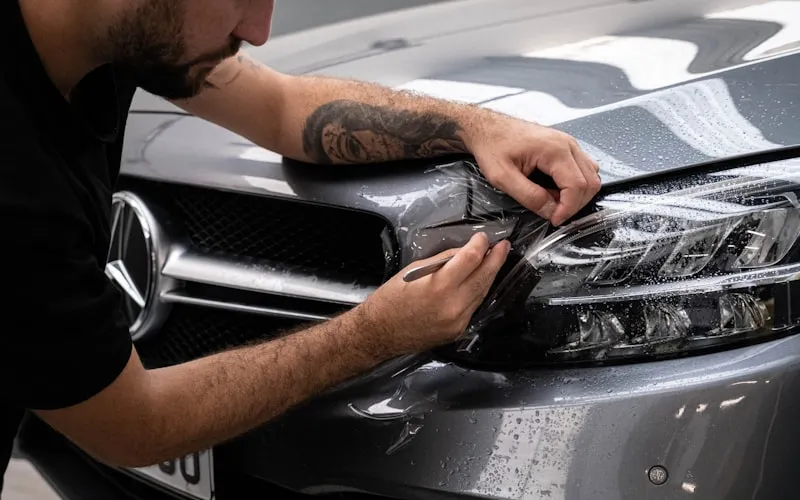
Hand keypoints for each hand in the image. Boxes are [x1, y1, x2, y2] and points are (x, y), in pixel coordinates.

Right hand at [354, 233, 510, 357]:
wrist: (379, 333)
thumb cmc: (390, 299)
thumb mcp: (414, 270)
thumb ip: (443, 261)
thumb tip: (464, 252)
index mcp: (440, 286)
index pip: (471, 259)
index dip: (480, 245)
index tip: (483, 237)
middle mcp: (454, 305)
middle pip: (484, 276)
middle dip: (495, 259)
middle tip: (503, 246)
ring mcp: (458, 321)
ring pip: (483, 292)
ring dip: (489, 275)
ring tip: (495, 261)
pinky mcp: (458, 330)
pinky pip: (474, 306)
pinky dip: (477, 292)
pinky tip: (479, 281)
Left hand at [467, 118, 600, 225]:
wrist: (488, 128)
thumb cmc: (492, 147)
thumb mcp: (503, 177)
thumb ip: (529, 196)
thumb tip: (551, 211)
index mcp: (554, 150)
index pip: (578, 186)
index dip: (569, 208)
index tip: (555, 220)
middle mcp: (567, 144)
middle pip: (590, 182)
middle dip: (574, 204)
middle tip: (554, 214)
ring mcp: (569, 144)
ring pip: (591, 175)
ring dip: (577, 195)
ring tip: (553, 201)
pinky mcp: (565, 146)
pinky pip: (583, 168)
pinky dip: (575, 184)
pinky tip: (555, 189)